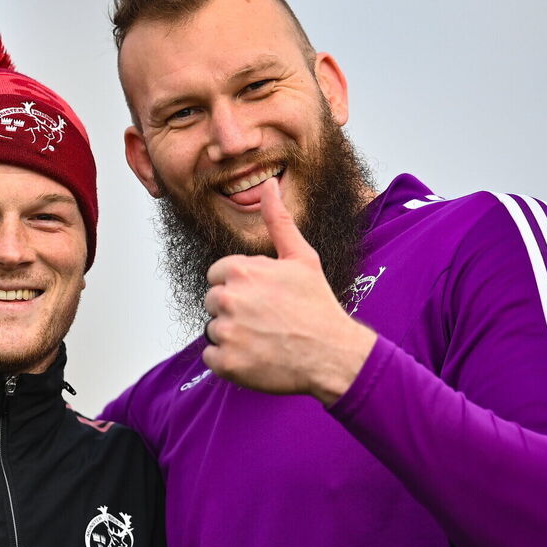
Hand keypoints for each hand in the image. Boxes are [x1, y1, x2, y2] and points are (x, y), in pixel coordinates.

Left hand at [202, 178, 375, 404]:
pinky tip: (256, 356)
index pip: (217, 275)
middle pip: (213, 302)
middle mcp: (227, 299)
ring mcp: (226, 332)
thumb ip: (277, 220)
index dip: (241, 285)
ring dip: (233, 335)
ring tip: (264, 338)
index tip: (264, 297)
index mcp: (239, 270)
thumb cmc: (317, 305)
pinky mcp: (226, 363)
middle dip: (234, 309)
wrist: (333, 355)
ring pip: (213, 329)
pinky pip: (212, 358)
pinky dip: (230, 361)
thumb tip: (268, 184)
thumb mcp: (301, 257)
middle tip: (267, 319)